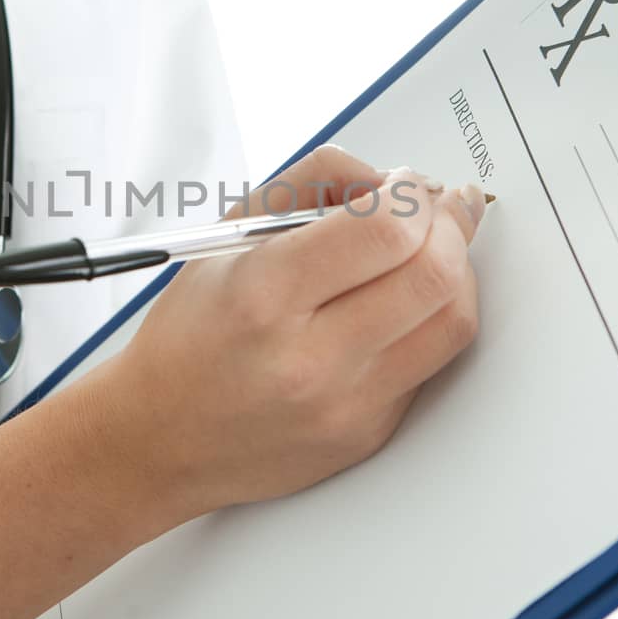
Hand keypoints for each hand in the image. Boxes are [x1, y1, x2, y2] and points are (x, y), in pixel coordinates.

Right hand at [82, 145, 485, 521]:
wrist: (160, 438)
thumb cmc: (190, 334)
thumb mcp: (226, 235)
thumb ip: (310, 183)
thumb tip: (392, 180)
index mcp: (264, 294)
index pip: (384, 229)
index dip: (413, 194)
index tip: (407, 184)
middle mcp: (309, 357)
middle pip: (433, 273)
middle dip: (450, 224)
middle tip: (440, 208)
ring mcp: (345, 404)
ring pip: (453, 321)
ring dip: (457, 270)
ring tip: (434, 249)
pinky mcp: (368, 433)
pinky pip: (434, 363)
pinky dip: (432, 320)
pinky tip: (406, 303)